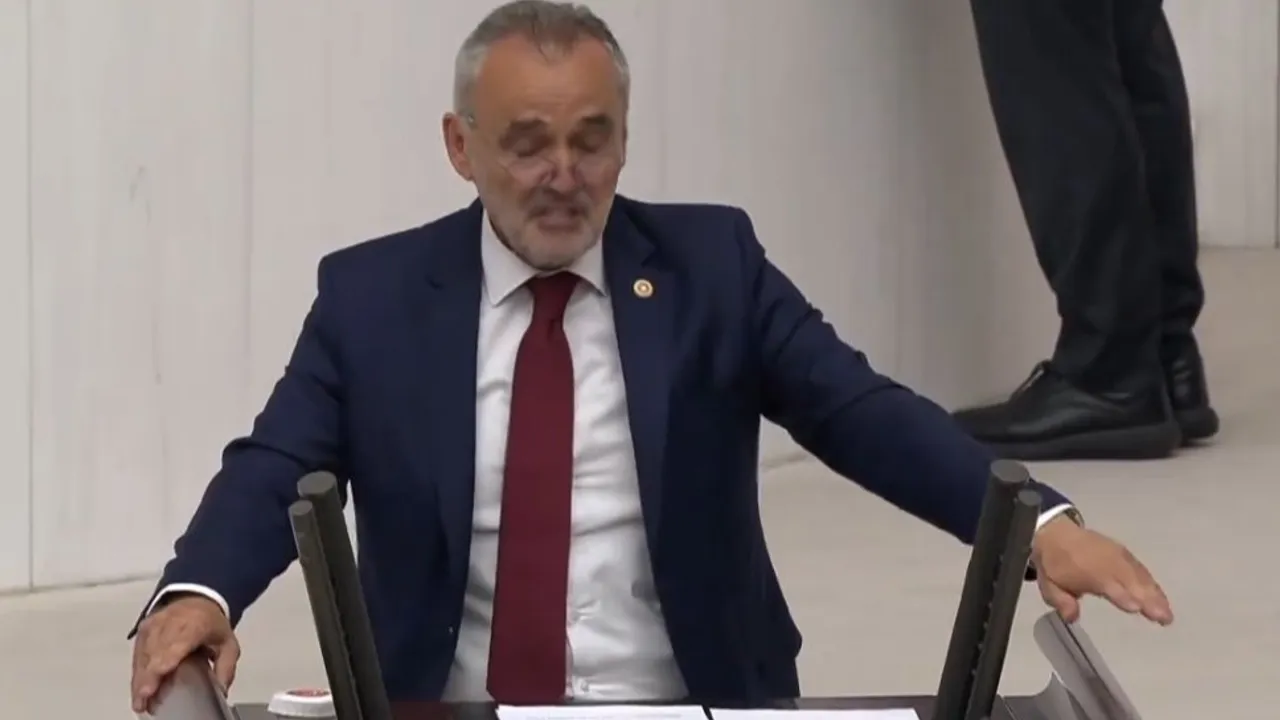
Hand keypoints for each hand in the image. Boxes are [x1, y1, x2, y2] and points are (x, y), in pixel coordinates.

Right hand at [130, 594, 239, 712]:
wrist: (198, 598)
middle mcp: (171, 622)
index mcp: (196, 624)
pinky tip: (139, 687)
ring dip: (140, 678)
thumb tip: (221, 691)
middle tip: (143, 703)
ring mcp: (155, 624)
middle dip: (147, 680)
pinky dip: (138, 670)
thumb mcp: (228, 644)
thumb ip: (226, 668)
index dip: (161, 668)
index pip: (174, 647)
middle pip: (154, 654)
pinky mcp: (144, 628)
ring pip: (143, 655)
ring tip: (140, 701)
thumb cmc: (212, 625)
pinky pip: (138, 652)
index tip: (150, 689)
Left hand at [1030, 517, 1172, 625]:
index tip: (1137, 607)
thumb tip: (1072, 618)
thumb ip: (1062, 602)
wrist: (1056, 533)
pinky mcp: (1124, 552)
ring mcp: (1118, 556)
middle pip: (1132, 581)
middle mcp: (1108, 562)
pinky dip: (1151, 582)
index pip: (1110, 585)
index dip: (1123, 595)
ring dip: (1155, 593)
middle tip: (1165, 618)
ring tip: (1167, 613)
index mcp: (1089, 571)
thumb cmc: (1054, 563)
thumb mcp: (1050, 585)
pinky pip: (1141, 568)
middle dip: (1148, 599)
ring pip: (1140, 575)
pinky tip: (1160, 596)